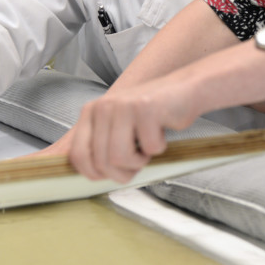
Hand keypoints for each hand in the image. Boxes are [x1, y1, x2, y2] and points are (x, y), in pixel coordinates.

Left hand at [63, 78, 196, 183]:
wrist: (186, 88)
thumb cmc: (153, 114)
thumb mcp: (118, 126)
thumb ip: (101, 144)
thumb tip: (90, 175)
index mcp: (91, 111)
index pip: (78, 155)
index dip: (94, 173)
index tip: (111, 174)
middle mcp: (103, 106)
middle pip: (102, 162)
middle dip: (123, 172)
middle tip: (138, 162)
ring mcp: (123, 106)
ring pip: (120, 158)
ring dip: (139, 162)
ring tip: (148, 147)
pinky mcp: (146, 108)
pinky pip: (150, 148)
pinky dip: (160, 147)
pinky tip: (162, 131)